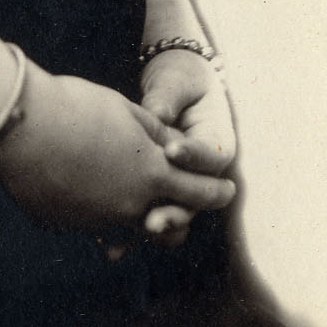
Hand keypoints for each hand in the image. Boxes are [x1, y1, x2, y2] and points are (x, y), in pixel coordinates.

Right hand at [0, 64, 236, 233]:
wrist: (18, 126)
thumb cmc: (75, 107)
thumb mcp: (126, 111)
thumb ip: (154, 134)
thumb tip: (170, 149)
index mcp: (152, 176)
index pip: (201, 193)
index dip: (218, 192)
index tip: (226, 190)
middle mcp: (130, 208)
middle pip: (172, 229)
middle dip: (180, 216)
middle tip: (179, 201)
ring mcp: (96, 222)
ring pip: (129, 230)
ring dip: (134, 216)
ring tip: (125, 192)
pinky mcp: (66, 226)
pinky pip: (90, 223)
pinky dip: (94, 209)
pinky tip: (79, 182)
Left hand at [135, 48, 237, 247]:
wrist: (175, 90)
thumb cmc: (180, 81)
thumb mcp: (178, 82)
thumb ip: (169, 97)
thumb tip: (157, 111)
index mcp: (218, 140)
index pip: (212, 155)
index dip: (193, 155)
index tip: (171, 150)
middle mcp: (205, 172)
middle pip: (196, 198)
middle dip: (176, 210)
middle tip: (153, 220)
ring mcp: (184, 185)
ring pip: (174, 212)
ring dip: (156, 226)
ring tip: (134, 236)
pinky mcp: (161, 192)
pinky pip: (149, 215)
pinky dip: (131, 231)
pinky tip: (109, 245)